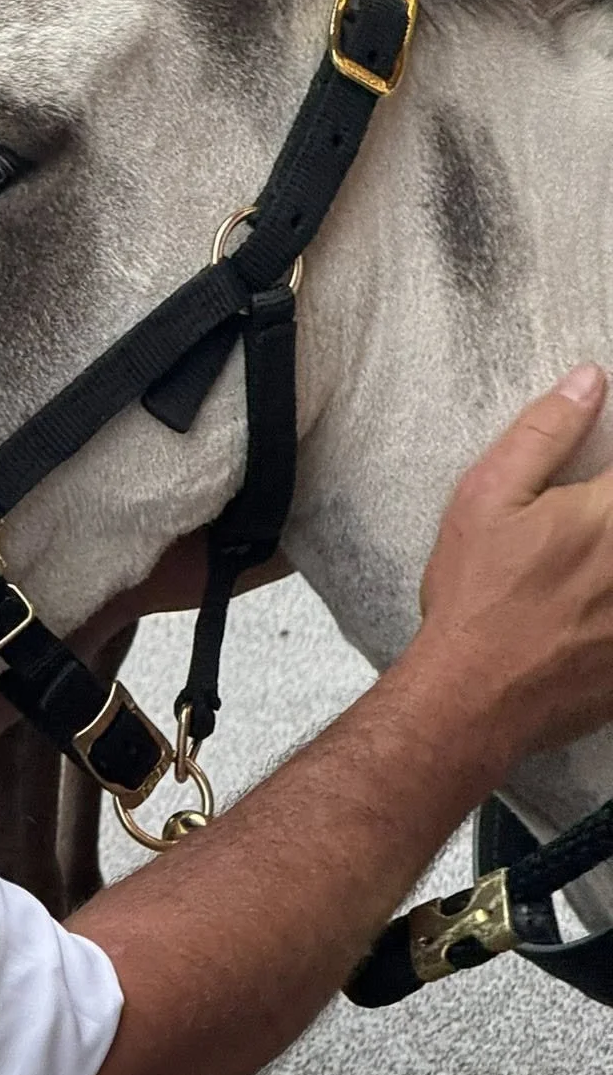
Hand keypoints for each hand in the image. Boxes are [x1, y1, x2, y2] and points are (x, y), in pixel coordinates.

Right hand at [417, 363, 612, 763]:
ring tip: (580, 565)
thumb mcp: (488, 497)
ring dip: (608, 562)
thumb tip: (589, 379)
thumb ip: (545, 433)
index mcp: (611, 514)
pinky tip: (588, 603)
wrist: (474, 695)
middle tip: (578, 533)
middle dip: (605, 516)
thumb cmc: (476, 594)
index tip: (593, 493)